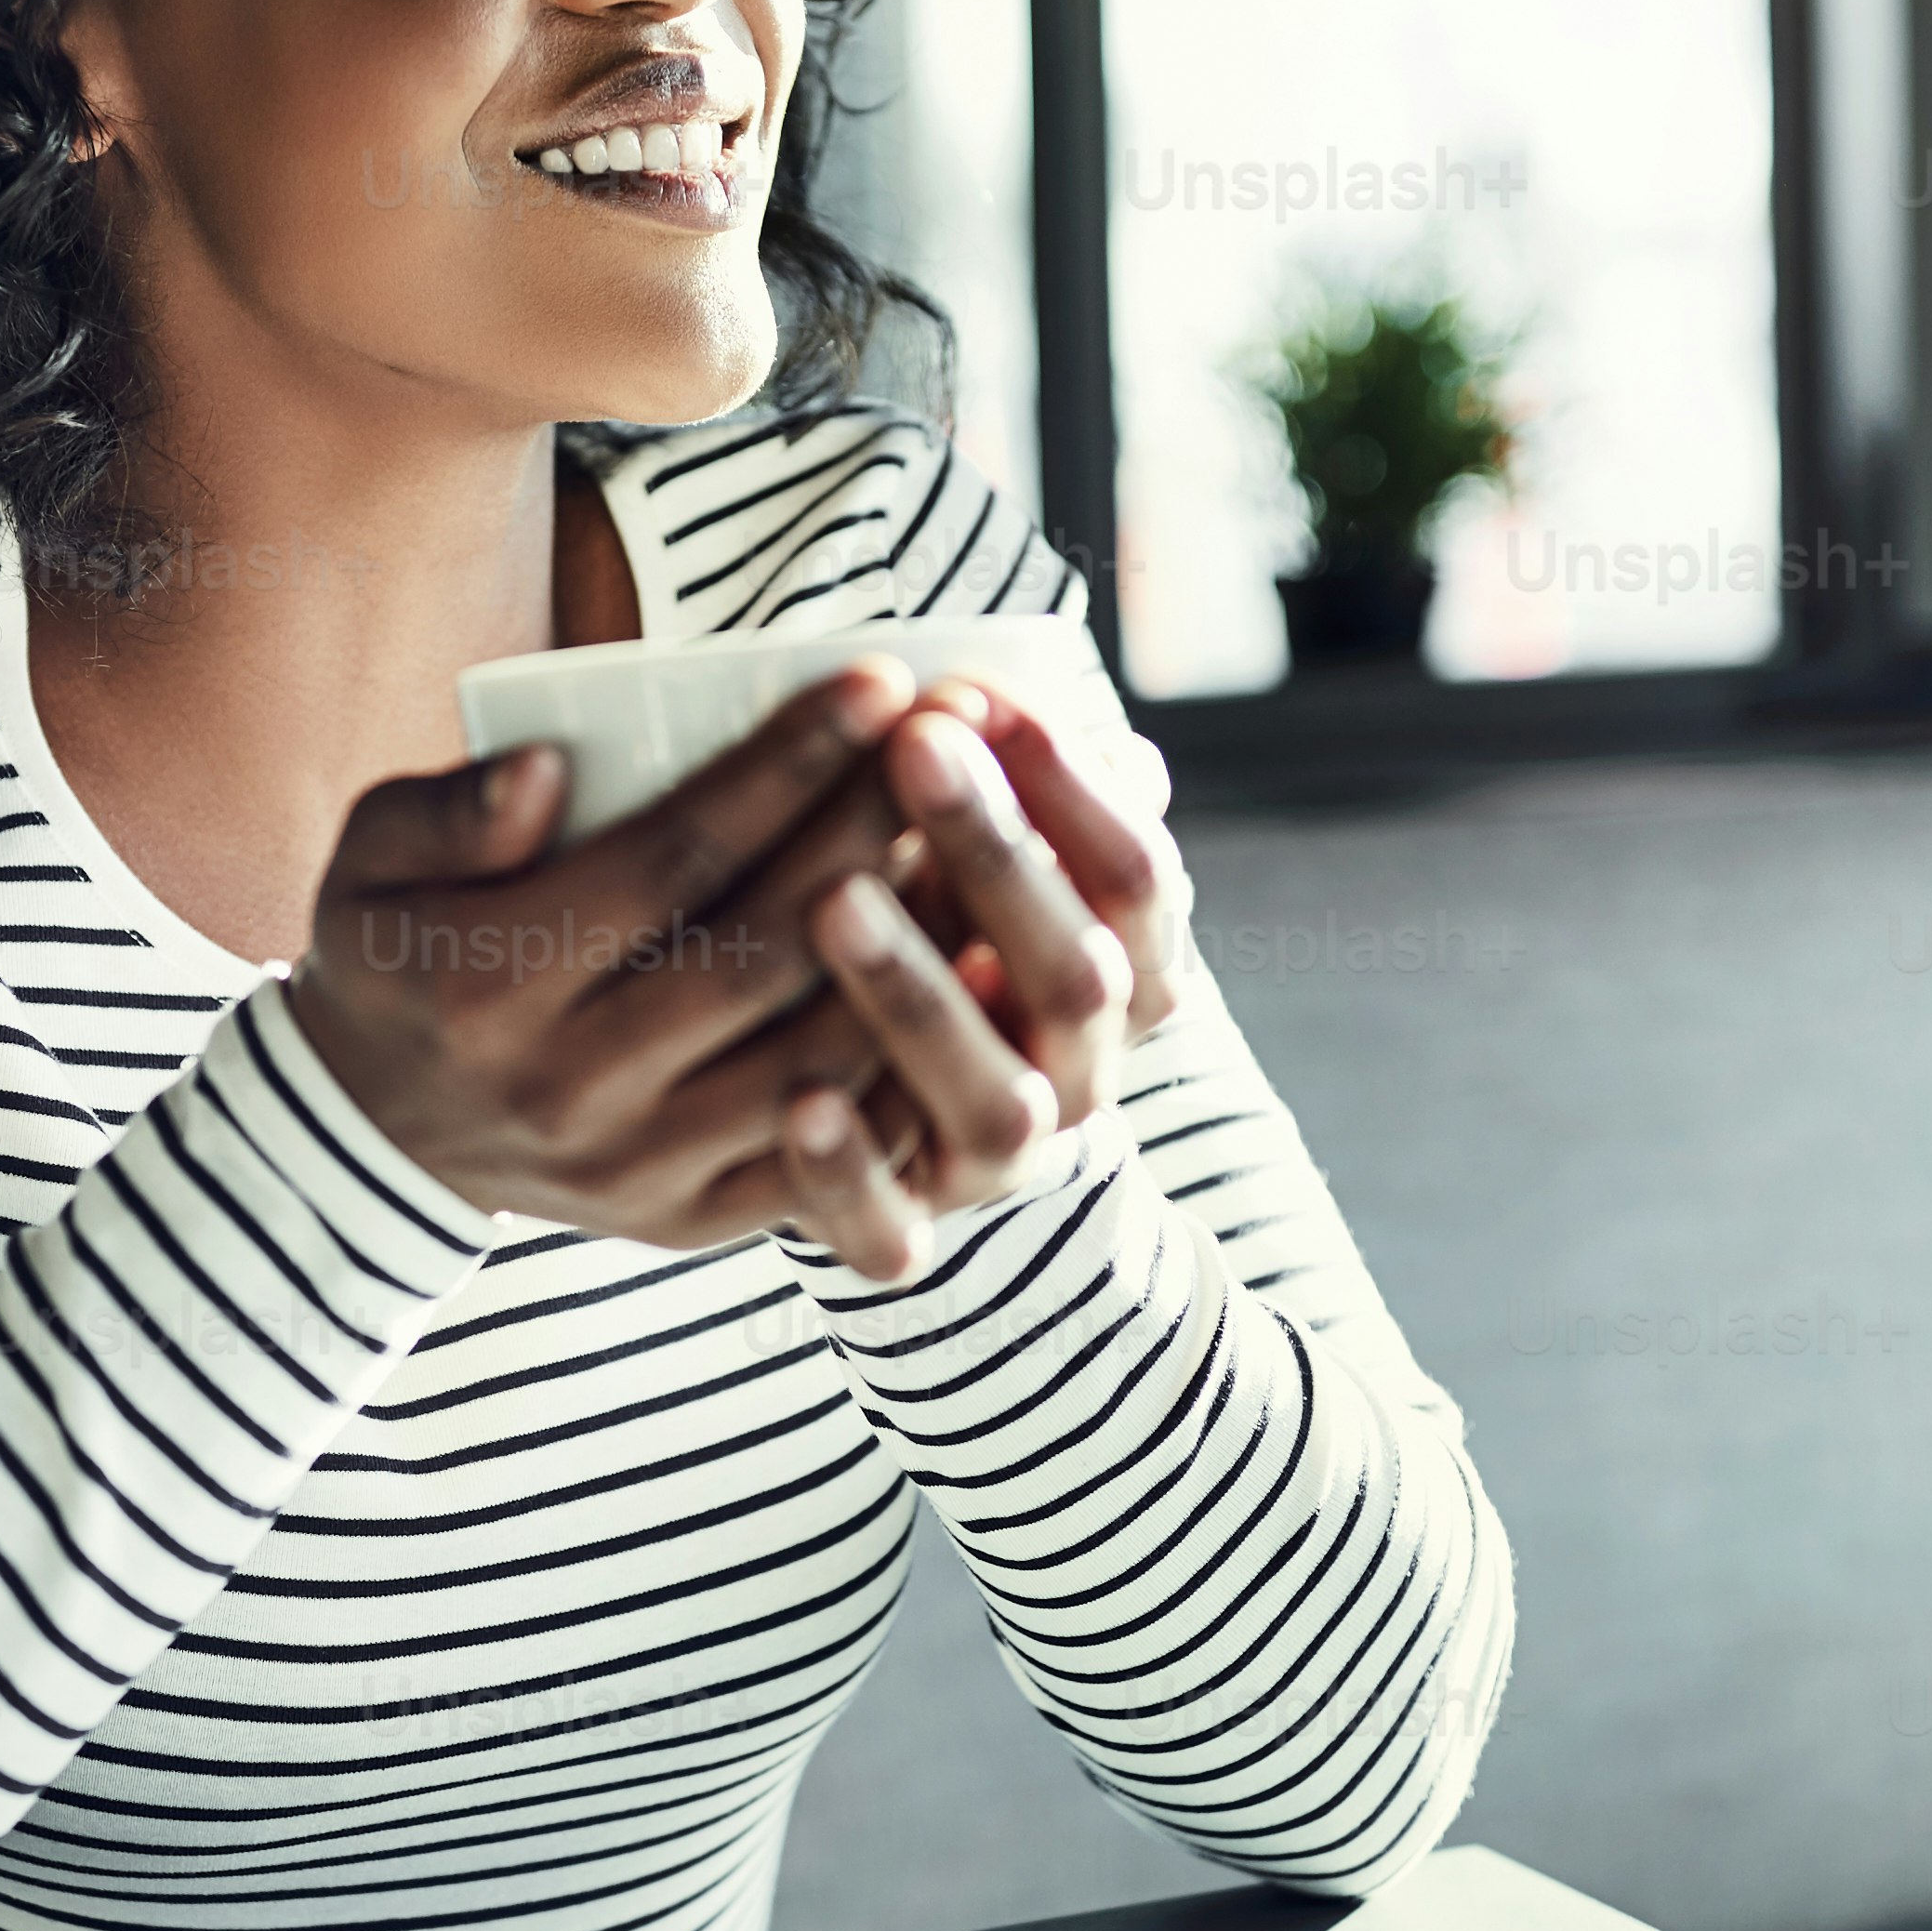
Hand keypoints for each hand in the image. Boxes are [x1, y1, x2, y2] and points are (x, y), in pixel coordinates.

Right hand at [285, 661, 940, 1270]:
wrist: (377, 1135)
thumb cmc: (399, 954)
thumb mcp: (370, 861)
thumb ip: (447, 809)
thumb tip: (549, 767)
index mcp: (490, 985)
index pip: (669, 861)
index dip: (783, 770)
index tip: (878, 681)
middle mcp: (569, 1087)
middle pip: (764, 953)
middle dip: (875, 836)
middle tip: (956, 743)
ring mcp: (635, 1167)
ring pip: (812, 1059)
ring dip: (913, 955)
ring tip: (980, 849)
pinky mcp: (686, 1222)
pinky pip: (825, 1160)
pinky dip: (903, 1074)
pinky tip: (960, 986)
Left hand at [772, 677, 1181, 1283]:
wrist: (917, 1137)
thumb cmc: (948, 949)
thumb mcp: (996, 873)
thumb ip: (1016, 803)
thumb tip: (1036, 711)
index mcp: (1126, 976)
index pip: (1136, 879)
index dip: (1070, 786)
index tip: (979, 693)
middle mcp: (1084, 1071)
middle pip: (1072, 969)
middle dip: (997, 854)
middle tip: (913, 750)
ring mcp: (1003, 1163)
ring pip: (993, 1098)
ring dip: (919, 995)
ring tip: (834, 900)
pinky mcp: (914, 1237)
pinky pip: (893, 1229)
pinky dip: (849, 1170)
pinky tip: (795, 1102)